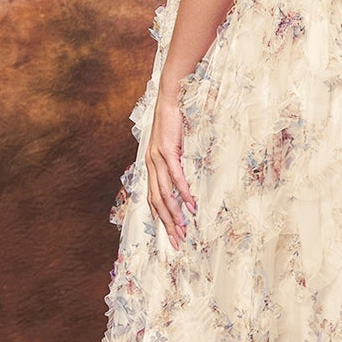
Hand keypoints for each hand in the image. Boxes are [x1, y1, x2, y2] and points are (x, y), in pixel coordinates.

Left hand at [146, 81, 197, 248]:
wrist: (168, 100)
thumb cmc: (171, 124)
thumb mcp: (170, 148)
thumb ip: (171, 165)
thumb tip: (181, 182)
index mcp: (150, 168)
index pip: (153, 200)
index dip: (161, 219)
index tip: (171, 235)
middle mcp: (150, 166)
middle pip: (157, 202)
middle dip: (167, 224)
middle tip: (177, 241)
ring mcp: (157, 160)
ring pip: (164, 194)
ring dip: (175, 212)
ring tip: (184, 227)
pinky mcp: (167, 151)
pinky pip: (176, 177)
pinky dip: (183, 192)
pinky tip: (190, 204)